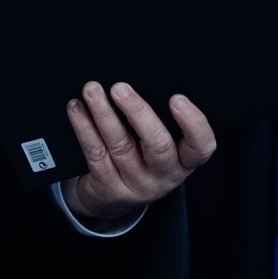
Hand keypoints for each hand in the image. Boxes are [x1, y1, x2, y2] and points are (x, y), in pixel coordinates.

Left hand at [60, 81, 215, 224]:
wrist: (113, 199)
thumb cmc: (142, 159)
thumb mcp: (159, 147)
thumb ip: (159, 120)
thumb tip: (141, 79)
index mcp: (184, 161)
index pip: (201, 147)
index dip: (193, 124)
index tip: (176, 98)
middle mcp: (164, 175)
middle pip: (157, 145)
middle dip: (138, 112)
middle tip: (120, 88)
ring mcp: (136, 184)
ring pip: (120, 146)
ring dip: (104, 114)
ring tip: (92, 90)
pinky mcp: (109, 187)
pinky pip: (95, 153)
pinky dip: (84, 127)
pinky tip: (76, 108)